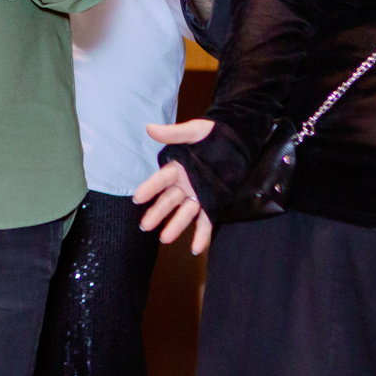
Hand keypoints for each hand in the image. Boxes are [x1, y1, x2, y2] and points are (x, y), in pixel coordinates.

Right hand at [133, 119, 216, 253]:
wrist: (237, 140)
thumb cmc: (213, 134)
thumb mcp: (194, 131)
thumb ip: (173, 133)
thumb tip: (149, 127)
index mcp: (178, 168)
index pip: (161, 180)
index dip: (150, 188)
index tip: (137, 197)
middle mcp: (185, 184)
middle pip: (168, 201)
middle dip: (157, 213)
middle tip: (144, 225)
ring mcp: (198, 195)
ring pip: (184, 213)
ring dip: (175, 226)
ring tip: (164, 239)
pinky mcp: (213, 203)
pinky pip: (205, 221)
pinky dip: (201, 235)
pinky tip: (196, 248)